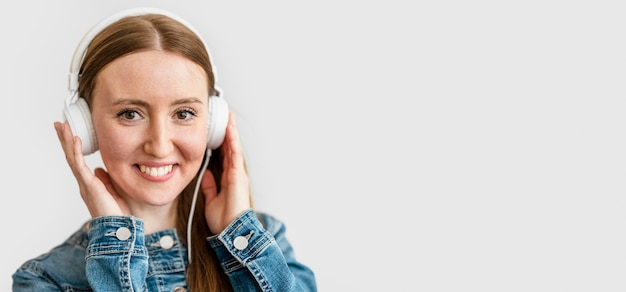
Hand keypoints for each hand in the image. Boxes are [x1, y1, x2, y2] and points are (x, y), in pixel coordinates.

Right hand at [54, 121, 127, 217]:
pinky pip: (80, 166)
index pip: (78, 161)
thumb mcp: (112, 192)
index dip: (73, 146)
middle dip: (65, 140)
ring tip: (63, 126)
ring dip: (67, 141)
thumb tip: (98, 169)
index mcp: (89, 183)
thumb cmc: (116, 214)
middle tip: (59, 124)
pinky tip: (75, 139)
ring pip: (73, 158)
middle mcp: (84, 182)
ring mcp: (85, 183)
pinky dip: (77, 152)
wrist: (117, 228)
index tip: (68, 132)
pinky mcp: (89, 185)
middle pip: (72, 157)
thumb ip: (105, 181)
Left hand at [201, 113, 250, 233]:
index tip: (219, 131)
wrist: (231, 230)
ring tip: (229, 118)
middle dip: (229, 134)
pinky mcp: (238, 175)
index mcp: (228, 179)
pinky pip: (235, 154)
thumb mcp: (211, 200)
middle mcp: (235, 174)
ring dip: (232, 133)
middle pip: (231, 149)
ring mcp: (237, 174)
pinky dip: (233, 142)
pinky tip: (230, 130)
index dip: (223, 143)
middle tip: (227, 118)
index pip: (225, 156)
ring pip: (234, 148)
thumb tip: (205, 175)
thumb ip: (210, 187)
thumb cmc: (224, 219)